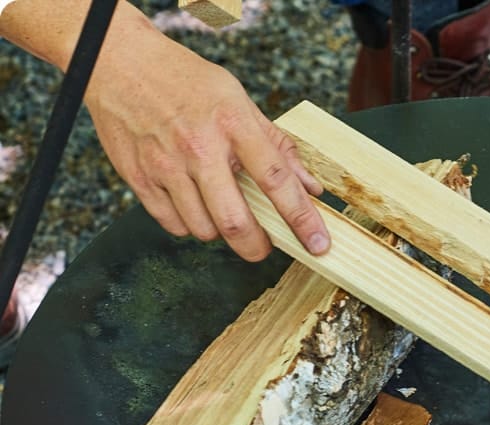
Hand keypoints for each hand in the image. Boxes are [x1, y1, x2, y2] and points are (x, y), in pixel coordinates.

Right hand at [83, 9, 328, 260]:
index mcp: (233, 124)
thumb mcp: (240, 101)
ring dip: (220, 232)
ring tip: (221, 210)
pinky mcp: (138, 177)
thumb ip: (277, 146)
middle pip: (235, 222)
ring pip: (204, 229)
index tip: (318, 244)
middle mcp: (199, 147)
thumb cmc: (187, 82)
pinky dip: (189, 224)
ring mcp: (165, 165)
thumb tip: (311, 187)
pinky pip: (173, 224)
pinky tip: (192, 203)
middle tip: (263, 246)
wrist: (120, 63)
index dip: (302, 219)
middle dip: (256, 246)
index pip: (276, 180)